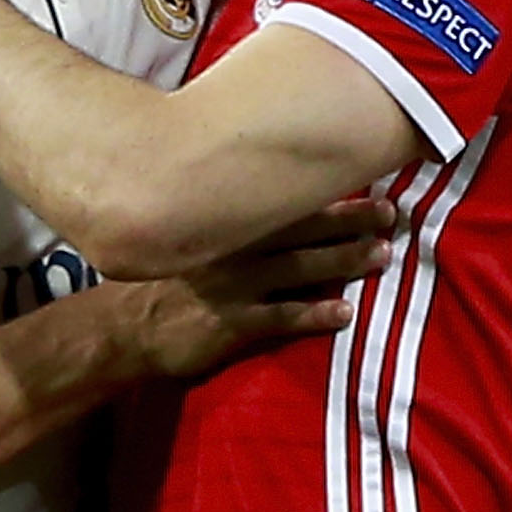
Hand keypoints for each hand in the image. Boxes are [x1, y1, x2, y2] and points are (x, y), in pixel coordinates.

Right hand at [114, 197, 395, 378]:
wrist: (120, 328)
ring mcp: (234, 286)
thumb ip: (223, 222)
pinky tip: (344, 314)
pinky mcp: (230, 323)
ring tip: (382, 256)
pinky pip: (279, 317)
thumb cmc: (159, 282)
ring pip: (299, 269)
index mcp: (226, 225)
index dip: (329, 195)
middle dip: (350, 222)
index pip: (285, 202)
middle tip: (392, 214)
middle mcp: (235, 248)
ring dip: (343, 261)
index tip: (368, 183)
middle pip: (302, 229)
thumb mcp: (186, 239)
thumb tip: (263, 198)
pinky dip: (313, 315)